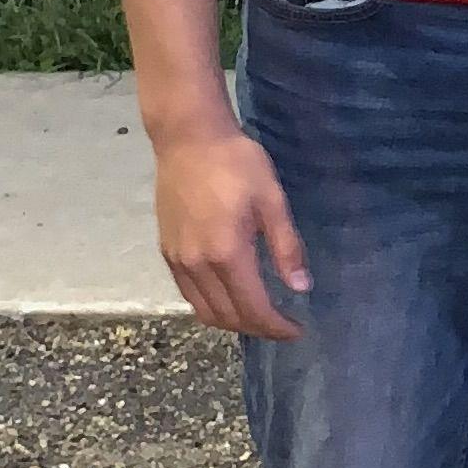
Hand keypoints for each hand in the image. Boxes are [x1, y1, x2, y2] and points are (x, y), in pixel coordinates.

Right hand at [155, 124, 309, 340]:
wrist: (187, 138)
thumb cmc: (236, 163)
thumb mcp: (272, 200)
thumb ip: (286, 247)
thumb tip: (301, 287)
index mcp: (227, 253)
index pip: (253, 309)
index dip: (276, 327)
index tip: (296, 330)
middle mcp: (197, 265)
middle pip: (227, 317)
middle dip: (257, 329)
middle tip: (281, 324)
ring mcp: (177, 260)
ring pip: (204, 312)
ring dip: (233, 322)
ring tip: (258, 316)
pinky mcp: (166, 251)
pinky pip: (188, 295)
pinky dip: (211, 307)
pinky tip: (229, 296)